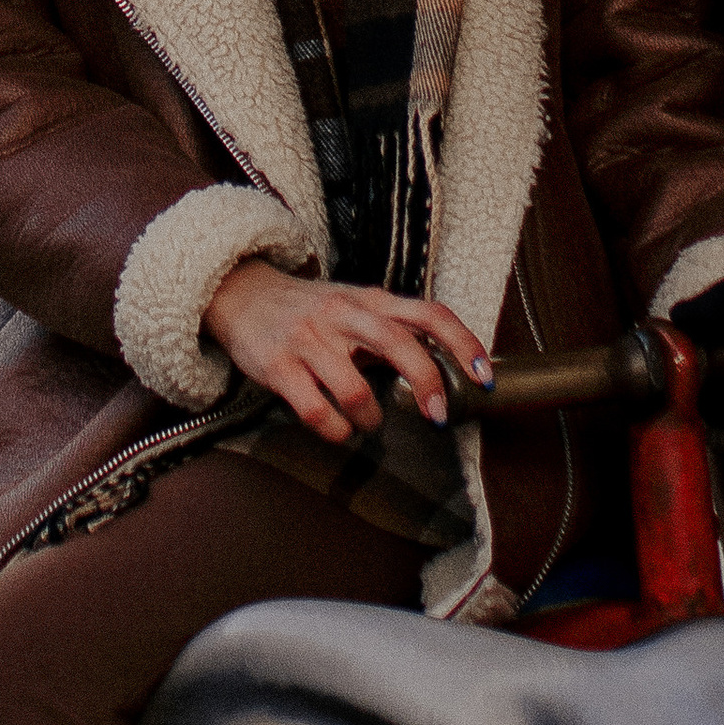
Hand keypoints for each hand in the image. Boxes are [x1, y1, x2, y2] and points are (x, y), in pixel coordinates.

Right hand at [202, 260, 494, 441]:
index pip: (429, 313)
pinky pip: (317, 412)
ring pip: (357, 392)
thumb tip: (447, 368)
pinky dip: (335, 431)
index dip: (463, 344)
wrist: (240, 294)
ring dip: (370, 419)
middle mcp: (343, 314)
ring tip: (365, 421)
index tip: (484, 377)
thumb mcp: (354, 306)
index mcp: (370, 300)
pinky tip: (335, 427)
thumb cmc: (309, 309)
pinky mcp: (279, 367)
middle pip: (399, 344)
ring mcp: (309, 340)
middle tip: (437, 416)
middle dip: (427, 385)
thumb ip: (394, 330)